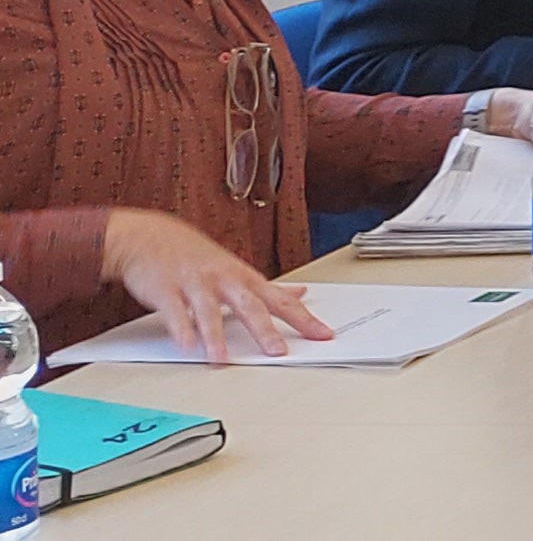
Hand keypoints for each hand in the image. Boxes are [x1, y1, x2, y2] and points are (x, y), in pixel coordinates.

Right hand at [102, 208, 336, 363]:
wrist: (147, 236)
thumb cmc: (194, 254)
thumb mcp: (236, 267)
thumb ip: (267, 286)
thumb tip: (300, 292)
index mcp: (243, 278)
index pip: (280, 300)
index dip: (303, 318)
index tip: (323, 335)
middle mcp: (223, 280)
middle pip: (249, 306)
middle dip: (264, 330)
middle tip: (278, 353)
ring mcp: (194, 284)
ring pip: (208, 311)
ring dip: (215, 336)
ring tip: (222, 359)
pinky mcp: (165, 289)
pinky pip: (174, 311)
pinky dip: (180, 328)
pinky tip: (186, 345)